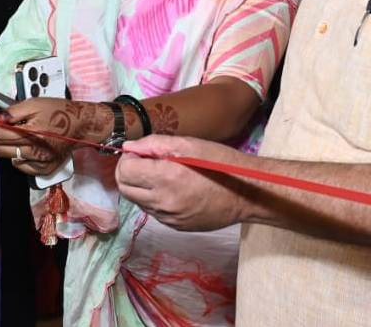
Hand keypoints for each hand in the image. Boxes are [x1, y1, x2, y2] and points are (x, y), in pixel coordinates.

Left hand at [0, 98, 105, 176]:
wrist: (81, 125)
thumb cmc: (60, 111)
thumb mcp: (34, 104)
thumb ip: (10, 112)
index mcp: (32, 133)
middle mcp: (35, 151)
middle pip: (0, 148)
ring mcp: (40, 162)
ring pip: (9, 158)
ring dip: (2, 146)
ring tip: (4, 135)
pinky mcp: (44, 169)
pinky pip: (21, 166)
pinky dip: (17, 157)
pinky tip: (20, 146)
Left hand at [116, 135, 249, 231]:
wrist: (247, 195)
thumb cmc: (220, 164)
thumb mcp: (189, 144)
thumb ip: (154, 144)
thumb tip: (128, 147)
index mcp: (166, 178)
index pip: (124, 171)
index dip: (128, 158)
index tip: (141, 153)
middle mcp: (163, 202)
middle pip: (124, 188)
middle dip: (128, 172)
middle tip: (146, 162)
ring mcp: (168, 218)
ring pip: (137, 201)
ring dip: (141, 186)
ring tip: (163, 174)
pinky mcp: (175, 227)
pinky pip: (153, 211)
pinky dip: (155, 199)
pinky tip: (174, 189)